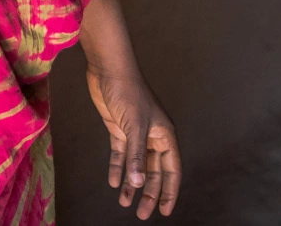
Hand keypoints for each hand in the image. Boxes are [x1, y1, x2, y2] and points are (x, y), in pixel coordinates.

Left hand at [85, 62, 180, 218]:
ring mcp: (135, 133)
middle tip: (142, 214)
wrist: (109, 69)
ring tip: (125, 204)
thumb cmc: (128, 93)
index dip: (169, 192)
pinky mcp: (119, 129)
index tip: (164, 211)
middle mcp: (152, 136)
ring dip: (132, 184)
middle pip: (153, 171)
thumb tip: (138, 184)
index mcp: (164, 135)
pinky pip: (121, 154)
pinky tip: (113, 182)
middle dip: (148, 193)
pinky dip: (118, 168)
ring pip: (137, 165)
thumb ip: (136, 156)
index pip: (171, 170)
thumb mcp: (134, 126)